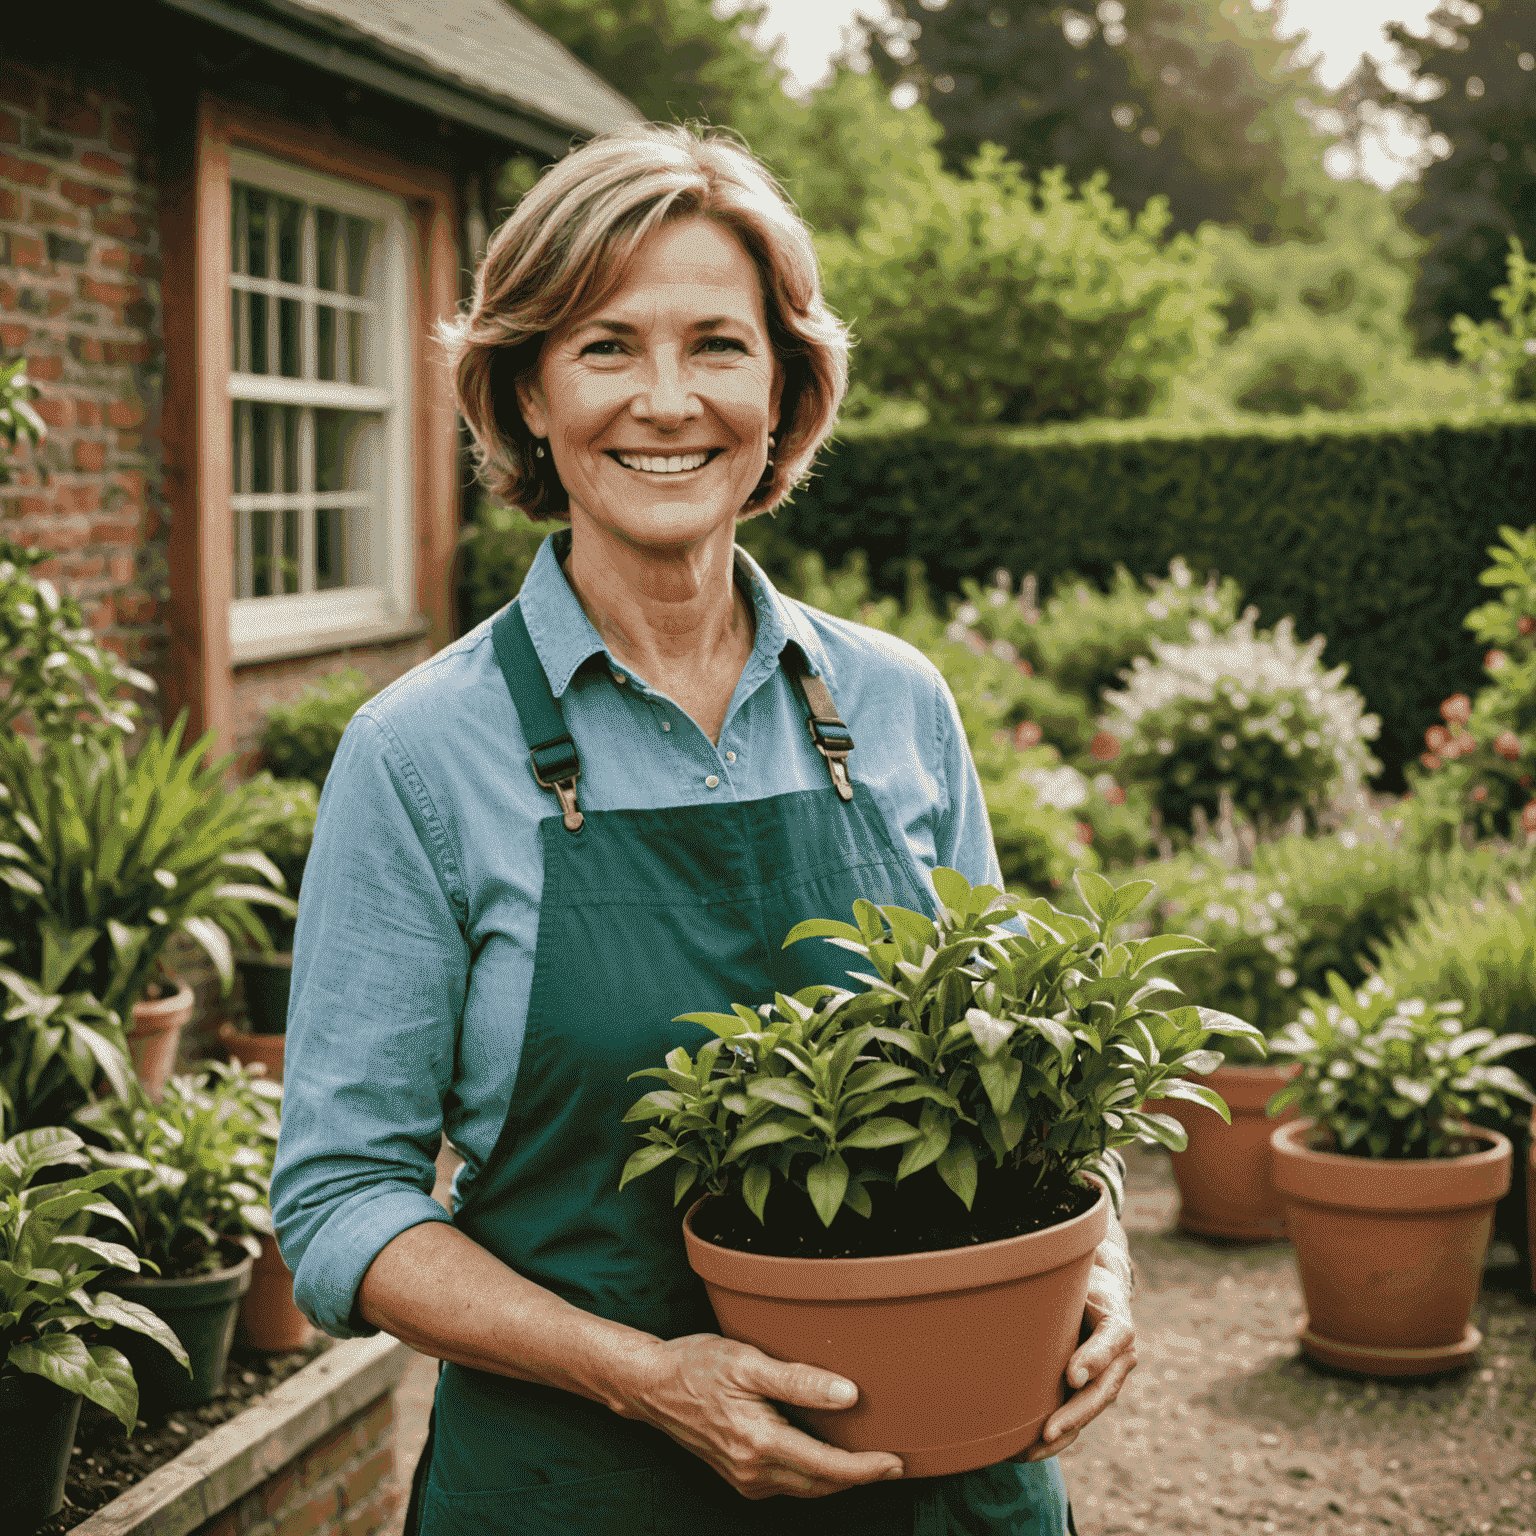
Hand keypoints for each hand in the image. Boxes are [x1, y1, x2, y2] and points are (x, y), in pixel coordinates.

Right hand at [619, 1332, 904, 1498]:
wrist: (650, 1386)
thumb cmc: (696, 1366)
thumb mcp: (748, 1361)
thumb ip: (799, 1380)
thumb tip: (848, 1396)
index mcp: (759, 1442)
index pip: (828, 1467)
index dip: (867, 1468)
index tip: (896, 1462)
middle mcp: (752, 1470)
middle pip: (820, 1484)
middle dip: (859, 1477)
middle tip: (892, 1462)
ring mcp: (744, 1477)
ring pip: (804, 1486)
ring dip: (836, 1477)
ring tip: (866, 1458)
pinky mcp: (738, 1475)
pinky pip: (786, 1481)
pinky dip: (811, 1473)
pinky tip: (822, 1454)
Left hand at [1022, 1256, 1136, 1461]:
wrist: (1101, 1293)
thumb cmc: (1081, 1283)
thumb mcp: (1077, 1279)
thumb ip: (1062, 1290)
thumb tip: (1019, 1287)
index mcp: (1119, 1326)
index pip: (1110, 1342)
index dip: (1093, 1359)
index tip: (1072, 1376)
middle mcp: (1120, 1357)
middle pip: (1101, 1391)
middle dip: (1073, 1414)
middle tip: (1047, 1432)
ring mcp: (1109, 1378)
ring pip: (1088, 1411)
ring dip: (1062, 1434)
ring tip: (1030, 1451)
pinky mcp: (1092, 1390)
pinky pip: (1077, 1415)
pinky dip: (1056, 1436)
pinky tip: (1026, 1450)